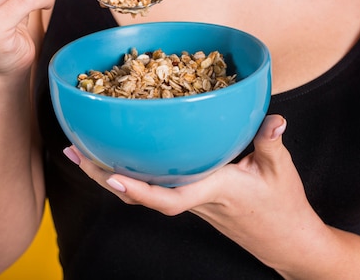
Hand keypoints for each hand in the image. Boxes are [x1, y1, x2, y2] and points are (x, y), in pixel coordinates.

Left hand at [65, 115, 328, 268]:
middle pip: (140, 194)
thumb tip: (272, 118)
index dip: (140, 191)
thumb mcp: (280, 171)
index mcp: (212, 190)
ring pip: (142, 191)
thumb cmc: (282, 208)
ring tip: (82, 152)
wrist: (285, 241)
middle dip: (103, 175)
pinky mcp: (192, 197)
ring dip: (109, 174)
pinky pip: (154, 187)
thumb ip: (271, 141)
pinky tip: (121, 156)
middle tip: (73, 151)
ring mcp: (190, 200)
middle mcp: (194, 197)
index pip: (169, 198)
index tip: (112, 178)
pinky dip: (131, 173)